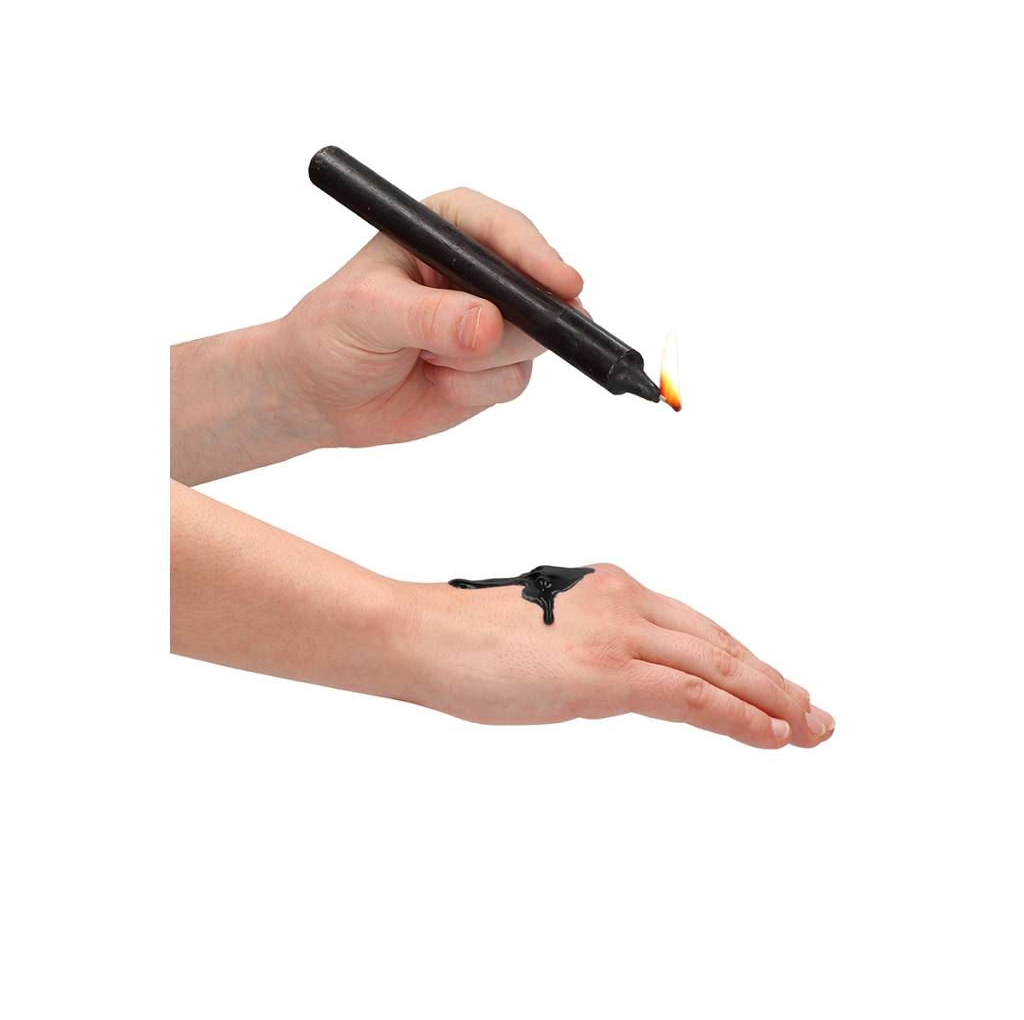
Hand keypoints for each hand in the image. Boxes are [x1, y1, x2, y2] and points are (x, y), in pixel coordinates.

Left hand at [280, 187, 584, 447]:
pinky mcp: (497, 366)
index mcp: (446, 229)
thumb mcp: (368, 313)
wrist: (321, 396)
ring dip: (479, 362)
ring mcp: (494, 320)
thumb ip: (429, 316)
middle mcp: (478, 270)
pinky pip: (516, 379)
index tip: (563, 285)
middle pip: (536, 288)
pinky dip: (476, 390)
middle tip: (474, 345)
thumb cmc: (331, 335)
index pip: (504, 230)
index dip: (537, 256)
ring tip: (427, 360)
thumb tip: (489, 327)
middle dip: (510, 322)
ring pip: (532, 340)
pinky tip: (437, 383)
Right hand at [399, 564, 834, 747]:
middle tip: (813, 713)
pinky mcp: (606, 671)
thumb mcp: (542, 638)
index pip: (695, 629)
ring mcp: (618, 634)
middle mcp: (626, 602)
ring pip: (717, 667)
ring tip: (810, 728)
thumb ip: (588, 651)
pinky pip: (691, 696)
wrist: (423, 635)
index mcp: (612, 590)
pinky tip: (772, 735)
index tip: (770, 685)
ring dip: (771, 700)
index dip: (740, 660)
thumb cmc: (466, 640)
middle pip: (718, 644)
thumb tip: (614, 681)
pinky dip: (739, 716)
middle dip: (771, 682)